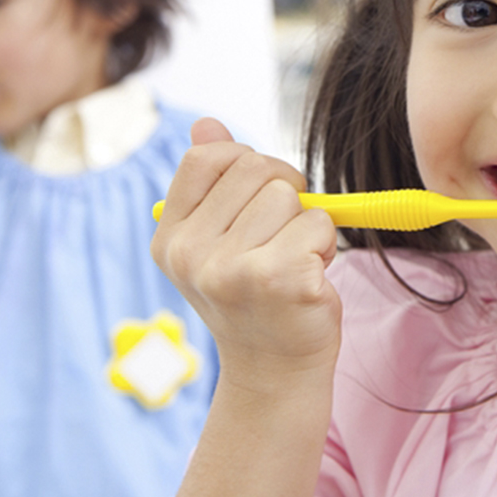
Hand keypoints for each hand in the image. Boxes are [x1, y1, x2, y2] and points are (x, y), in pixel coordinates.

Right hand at [150, 117, 341, 388]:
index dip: (245, 164)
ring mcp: (231, 269)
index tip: (259, 196)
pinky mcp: (278, 279)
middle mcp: (190, 254)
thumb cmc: (255, 297)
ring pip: (290, 195)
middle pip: (256, 168)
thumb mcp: (220, 239)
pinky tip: (308, 281)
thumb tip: (206, 123)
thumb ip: (214, 182)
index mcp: (171, 237)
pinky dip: (325, 247)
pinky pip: (318, 223)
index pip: (207, 157)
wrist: (275, 373)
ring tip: (293, 264)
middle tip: (282, 239)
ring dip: (306, 225)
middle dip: (284, 193)